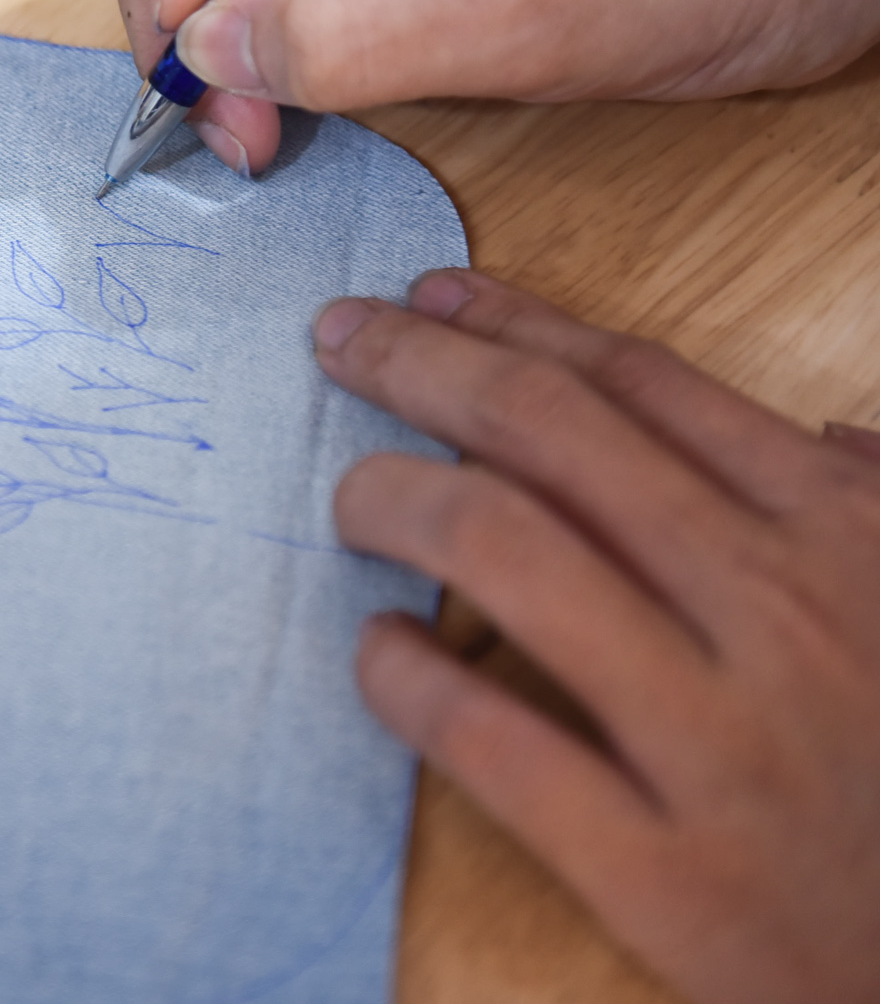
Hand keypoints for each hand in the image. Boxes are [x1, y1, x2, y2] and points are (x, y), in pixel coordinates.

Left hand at [313, 269, 879, 1003]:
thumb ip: (876, 513)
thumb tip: (815, 438)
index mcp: (843, 537)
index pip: (642, 386)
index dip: (517, 324)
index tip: (430, 296)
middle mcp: (778, 611)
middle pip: (552, 433)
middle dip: (425, 364)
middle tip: (338, 338)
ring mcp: (716, 739)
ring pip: (505, 549)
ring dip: (399, 495)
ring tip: (351, 494)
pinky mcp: (663, 867)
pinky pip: (490, 737)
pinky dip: (408, 676)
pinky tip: (378, 649)